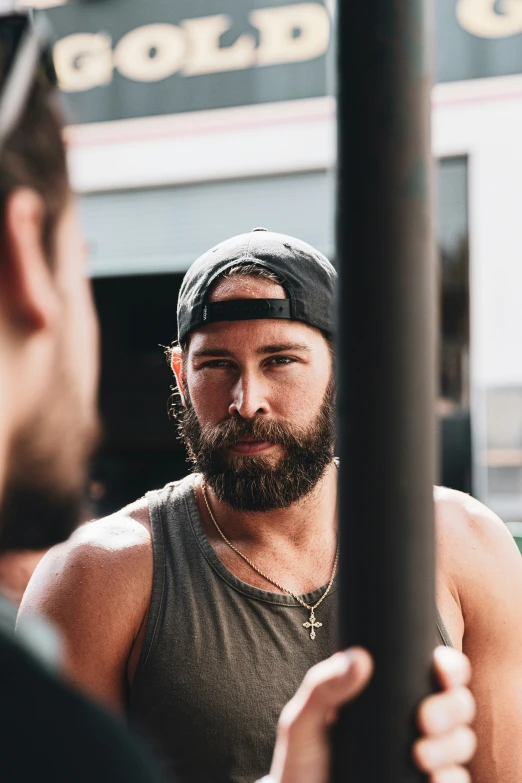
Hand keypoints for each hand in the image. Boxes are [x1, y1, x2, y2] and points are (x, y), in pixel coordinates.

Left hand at [268, 646, 475, 782]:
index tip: (441, 671)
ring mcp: (424, 757)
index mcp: (391, 693)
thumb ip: (323, 687)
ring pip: (463, 742)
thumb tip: (359, 658)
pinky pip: (458, 781)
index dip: (450, 667)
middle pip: (459, 704)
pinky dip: (453, 780)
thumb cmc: (302, 759)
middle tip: (424, 721)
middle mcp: (414, 721)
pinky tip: (434, 781)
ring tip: (420, 757)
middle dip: (452, 708)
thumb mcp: (302, 720)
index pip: (436, 670)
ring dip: (452, 746)